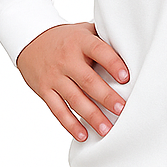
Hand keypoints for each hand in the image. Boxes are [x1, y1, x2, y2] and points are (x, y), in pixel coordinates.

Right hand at [16, 22, 129, 140]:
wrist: (31, 40)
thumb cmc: (67, 39)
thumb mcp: (84, 31)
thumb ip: (104, 39)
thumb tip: (135, 47)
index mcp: (80, 42)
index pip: (99, 51)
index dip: (112, 64)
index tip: (126, 77)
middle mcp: (66, 59)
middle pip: (87, 81)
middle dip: (105, 97)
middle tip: (121, 110)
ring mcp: (54, 76)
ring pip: (74, 99)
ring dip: (92, 116)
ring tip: (107, 129)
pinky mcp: (44, 90)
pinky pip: (58, 110)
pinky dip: (70, 124)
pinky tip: (84, 135)